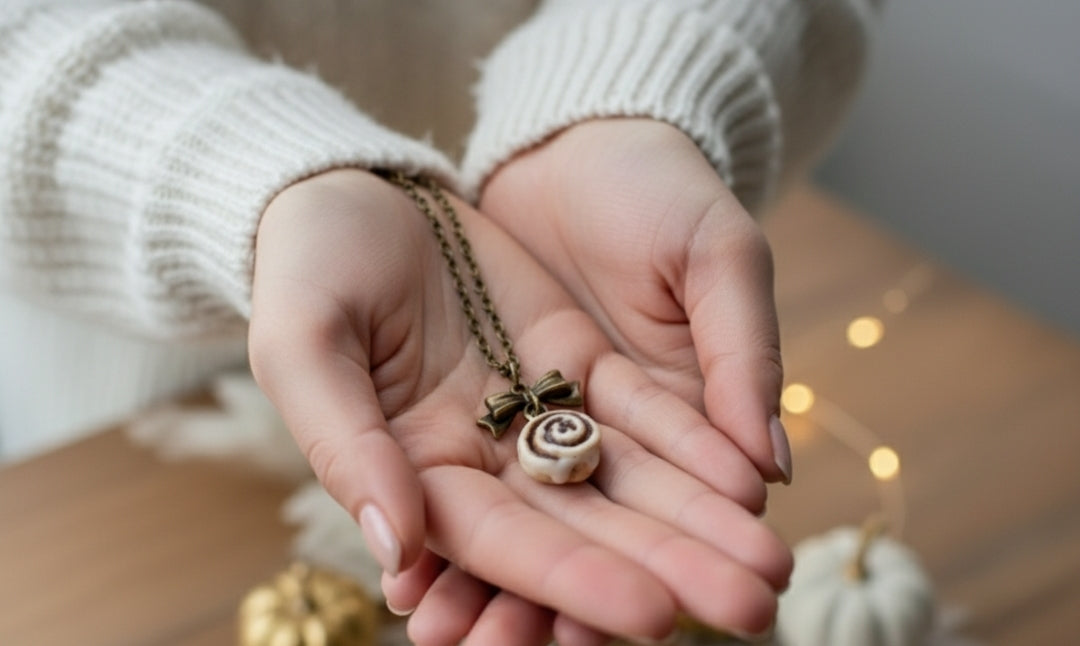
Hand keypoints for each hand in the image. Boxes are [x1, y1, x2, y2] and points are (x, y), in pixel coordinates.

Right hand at [250, 169, 788, 640]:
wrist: (349, 189)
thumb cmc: (304, 265)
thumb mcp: (303, 345)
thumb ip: (348, 446)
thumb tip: (397, 554)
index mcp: (414, 475)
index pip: (503, 544)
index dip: (574, 580)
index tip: (653, 615)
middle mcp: (483, 461)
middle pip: (585, 528)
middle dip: (668, 568)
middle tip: (755, 609)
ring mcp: (533, 411)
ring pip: (627, 479)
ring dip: (700, 521)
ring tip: (772, 563)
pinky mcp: (573, 360)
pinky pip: (640, 409)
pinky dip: (694, 443)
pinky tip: (751, 478)